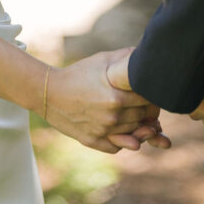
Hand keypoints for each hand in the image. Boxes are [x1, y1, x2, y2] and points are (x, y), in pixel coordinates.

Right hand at [44, 48, 168, 153]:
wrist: (50, 92)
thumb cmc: (78, 73)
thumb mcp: (101, 61)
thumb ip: (125, 58)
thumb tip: (145, 55)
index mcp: (116, 96)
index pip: (149, 101)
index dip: (153, 96)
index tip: (151, 92)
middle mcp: (112, 117)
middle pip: (144, 119)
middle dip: (148, 113)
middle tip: (146, 105)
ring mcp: (103, 131)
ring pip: (134, 136)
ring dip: (139, 128)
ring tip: (136, 117)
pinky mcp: (93, 141)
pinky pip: (117, 147)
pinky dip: (122, 141)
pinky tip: (120, 129)